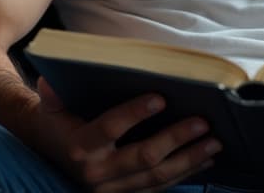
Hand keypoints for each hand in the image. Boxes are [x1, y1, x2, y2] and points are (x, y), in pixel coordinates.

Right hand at [33, 78, 222, 191]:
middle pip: (144, 157)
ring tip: (214, 142)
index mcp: (80, 146)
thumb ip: (51, 94)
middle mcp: (97, 173)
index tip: (161, 97)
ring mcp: (113, 189)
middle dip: (177, 139)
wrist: (48, 153)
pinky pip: (159, 188)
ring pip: (157, 177)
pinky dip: (185, 173)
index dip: (135, 113)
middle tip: (203, 122)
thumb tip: (50, 81)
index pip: (111, 128)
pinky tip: (205, 160)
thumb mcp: (50, 105)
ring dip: (190, 159)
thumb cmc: (57, 121)